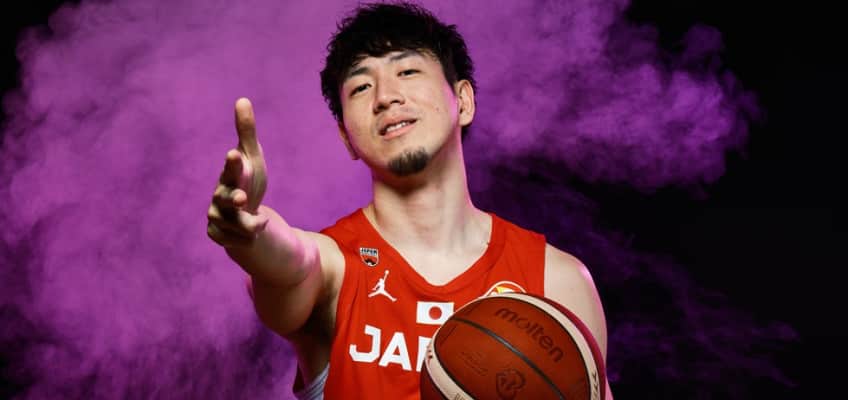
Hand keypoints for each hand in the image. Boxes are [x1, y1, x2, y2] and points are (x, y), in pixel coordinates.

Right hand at [207, 98, 269, 247]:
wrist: (243, 212)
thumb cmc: (247, 180)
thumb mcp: (252, 158)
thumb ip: (246, 132)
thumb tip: (242, 99)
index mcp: (230, 175)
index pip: (232, 167)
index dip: (233, 162)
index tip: (234, 154)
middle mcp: (219, 196)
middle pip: (226, 198)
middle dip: (233, 198)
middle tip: (241, 198)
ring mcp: (216, 216)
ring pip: (239, 225)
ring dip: (253, 224)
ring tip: (260, 221)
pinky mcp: (218, 235)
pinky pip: (239, 242)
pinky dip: (250, 239)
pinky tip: (252, 234)